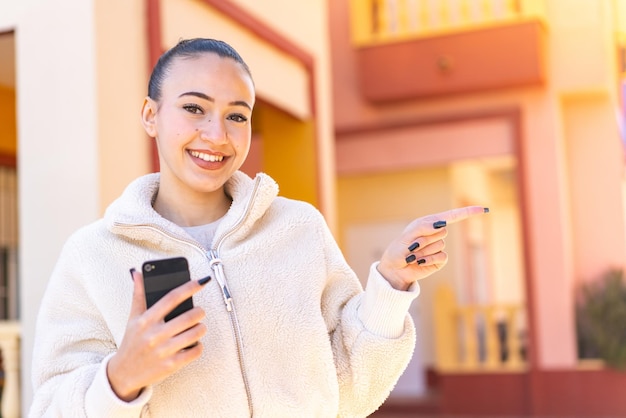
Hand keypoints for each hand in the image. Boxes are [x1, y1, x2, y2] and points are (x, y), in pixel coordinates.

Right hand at [107, 270, 208, 400]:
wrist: (124, 373)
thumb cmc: (131, 342)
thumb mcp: (133, 318)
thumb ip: (138, 295)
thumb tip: (138, 273)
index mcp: (146, 320)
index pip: (171, 298)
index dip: (189, 287)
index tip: (201, 282)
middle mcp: (155, 335)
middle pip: (189, 316)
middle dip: (199, 312)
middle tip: (199, 312)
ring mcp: (163, 351)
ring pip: (195, 333)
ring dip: (201, 327)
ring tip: (197, 326)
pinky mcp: (171, 365)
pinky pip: (195, 351)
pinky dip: (198, 345)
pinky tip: (193, 343)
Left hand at [377, 206, 487, 290]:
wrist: (395, 269)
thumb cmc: (398, 250)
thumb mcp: (407, 235)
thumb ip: (423, 227)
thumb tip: (442, 223)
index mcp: (429, 223)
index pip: (452, 216)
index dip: (467, 212)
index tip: (483, 209)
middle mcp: (436, 234)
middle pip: (441, 230)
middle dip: (425, 238)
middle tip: (412, 245)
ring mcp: (439, 247)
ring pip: (440, 244)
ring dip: (424, 250)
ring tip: (413, 254)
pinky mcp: (439, 260)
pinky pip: (441, 257)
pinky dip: (429, 259)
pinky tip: (420, 262)